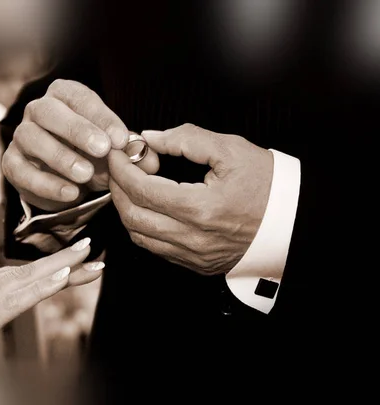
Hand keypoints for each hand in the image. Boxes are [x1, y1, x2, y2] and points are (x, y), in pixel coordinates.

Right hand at [0, 238, 100, 357]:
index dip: (47, 269)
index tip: (70, 265)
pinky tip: (65, 276)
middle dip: (64, 260)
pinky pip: (23, 297)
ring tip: (90, 257)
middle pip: (32, 271)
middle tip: (91, 248)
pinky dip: (45, 285)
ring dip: (64, 266)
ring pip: (33, 277)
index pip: (20, 275)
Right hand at [2, 79, 158, 211]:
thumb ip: (132, 153)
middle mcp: (38, 110)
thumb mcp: (115, 152)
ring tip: (86, 175)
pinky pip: (21, 171)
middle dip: (76, 130)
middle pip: (48, 111)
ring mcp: (22, 136)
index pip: (79, 98)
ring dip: (60, 157)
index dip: (100, 116)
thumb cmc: (93, 155)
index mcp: (65, 96)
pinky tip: (70, 193)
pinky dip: (45, 183)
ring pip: (31, 138)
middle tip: (102, 150)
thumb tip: (149, 160)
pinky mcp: (12, 164)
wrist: (69, 182)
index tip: (120, 139)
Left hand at [108, 124, 273, 274]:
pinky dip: (141, 225)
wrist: (293, 221)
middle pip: (132, 216)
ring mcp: (193, 255)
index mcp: (201, 208)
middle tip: (119, 166)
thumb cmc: (267, 184)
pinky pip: (154, 247)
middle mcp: (193, 237)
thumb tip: (150, 138)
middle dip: (117, 187)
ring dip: (126, 208)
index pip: (142, 190)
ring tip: (130, 184)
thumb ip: (186, 139)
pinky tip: (147, 206)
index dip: (122, 169)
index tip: (118, 152)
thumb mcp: (231, 150)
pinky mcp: (195, 263)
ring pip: (138, 235)